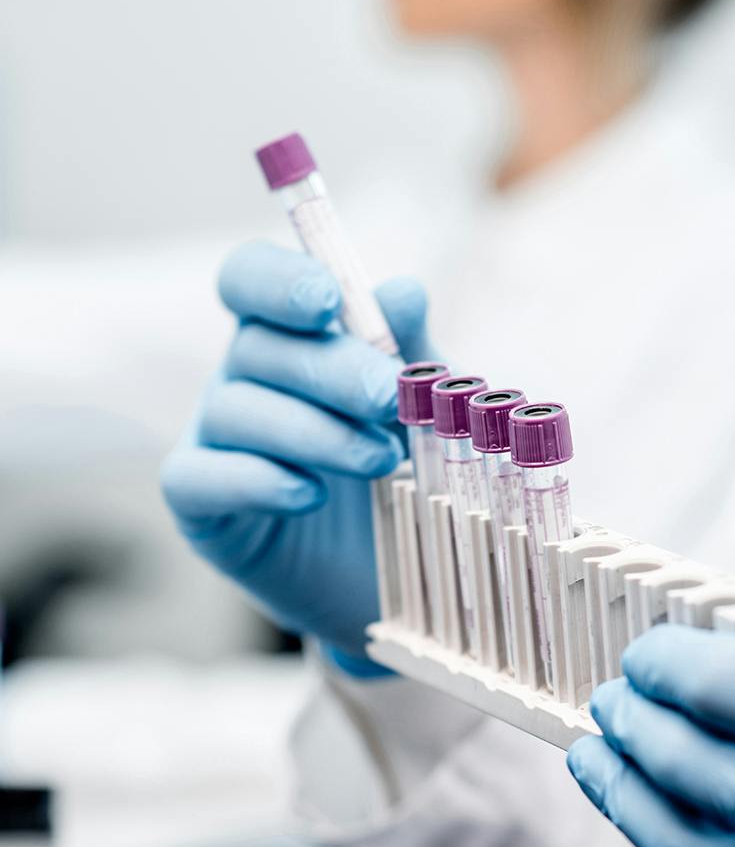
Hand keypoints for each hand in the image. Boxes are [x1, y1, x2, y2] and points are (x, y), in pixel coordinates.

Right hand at [161, 241, 434, 661]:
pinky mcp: (200, 506)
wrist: (398, 568)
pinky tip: (310, 495)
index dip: (279, 281)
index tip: (328, 303)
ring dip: (312, 430)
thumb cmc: (407, 467)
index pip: (251, 278)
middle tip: (387, 399)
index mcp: (289, 334)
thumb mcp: (422, 405)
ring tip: (381, 460)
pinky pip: (199, 478)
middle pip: (257, 345)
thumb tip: (402, 290)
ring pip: (235, 410)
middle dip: (329, 369)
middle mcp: (242, 376)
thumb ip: (412, 350)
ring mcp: (213, 438)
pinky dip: (256, 481)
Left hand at [568, 625, 734, 846]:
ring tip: (594, 751)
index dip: (660, 657)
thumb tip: (724, 686)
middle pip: (671, 752)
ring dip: (616, 783)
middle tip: (613, 695)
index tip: (646, 653)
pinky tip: (646, 811)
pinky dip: (663, 838)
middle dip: (629, 713)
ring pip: (662, 832)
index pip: (705, 680)